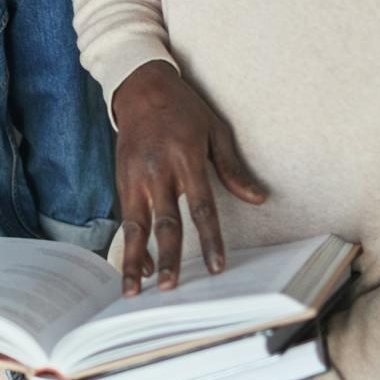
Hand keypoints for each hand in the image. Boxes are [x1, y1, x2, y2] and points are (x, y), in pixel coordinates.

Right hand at [109, 61, 267, 293]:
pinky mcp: (121, 180)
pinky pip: (125, 219)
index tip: (216, 266)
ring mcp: (136, 177)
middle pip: (165, 222)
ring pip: (136, 226)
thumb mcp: (215, 131)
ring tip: (135, 290)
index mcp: (186, 159)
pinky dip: (130, 244)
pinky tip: (137, 268)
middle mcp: (159, 172)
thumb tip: (259, 198)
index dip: (209, 239)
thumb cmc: (184, 110)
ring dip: (136, 260)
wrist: (141, 89)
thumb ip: (233, 168)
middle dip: (168, 257)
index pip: (201, 207)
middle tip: (170, 288)